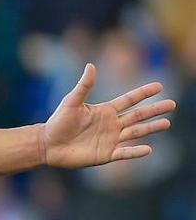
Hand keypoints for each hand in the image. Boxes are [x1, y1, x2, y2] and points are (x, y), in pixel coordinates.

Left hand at [42, 63, 174, 168]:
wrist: (48, 144)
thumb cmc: (58, 122)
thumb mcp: (71, 102)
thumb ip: (84, 86)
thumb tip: (91, 66)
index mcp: (105, 111)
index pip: (129, 100)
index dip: (143, 93)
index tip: (159, 86)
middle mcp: (111, 124)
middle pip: (138, 116)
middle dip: (154, 110)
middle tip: (172, 104)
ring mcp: (110, 139)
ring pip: (135, 133)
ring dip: (151, 128)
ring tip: (166, 123)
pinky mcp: (106, 154)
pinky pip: (124, 152)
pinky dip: (135, 151)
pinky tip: (148, 149)